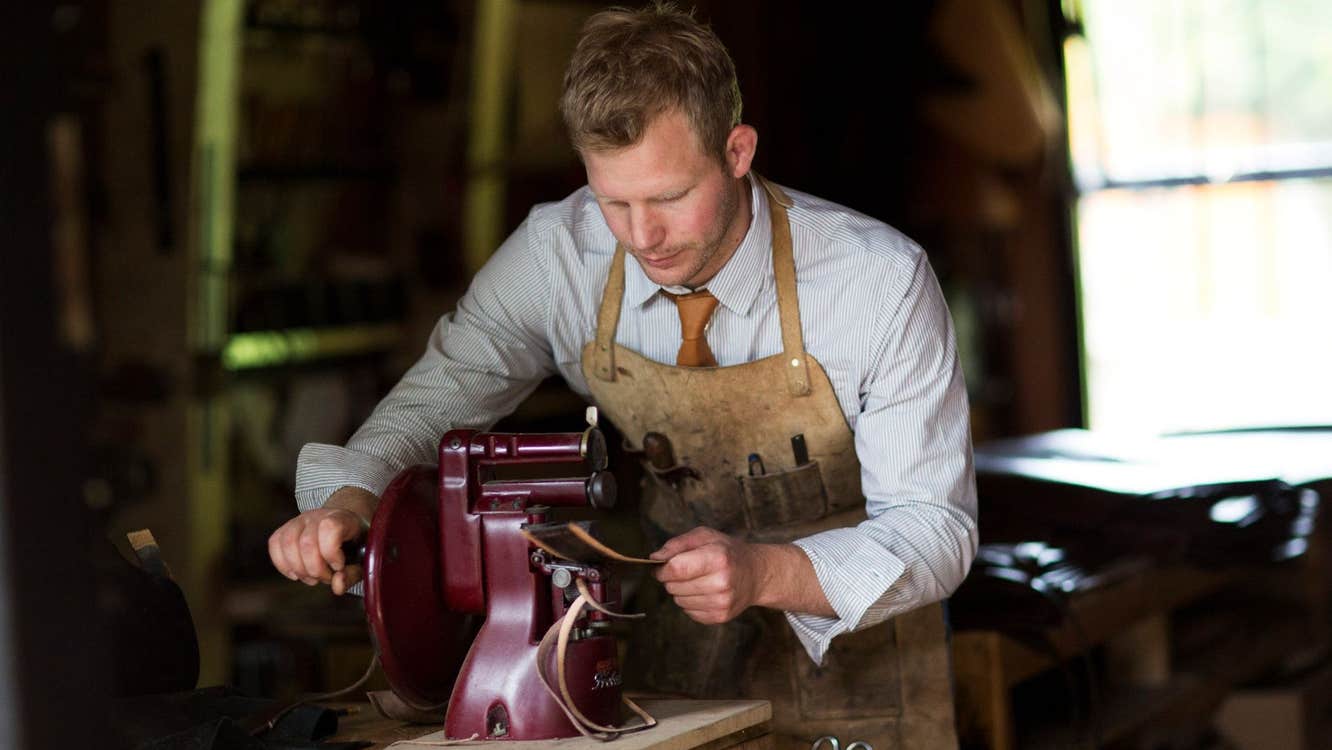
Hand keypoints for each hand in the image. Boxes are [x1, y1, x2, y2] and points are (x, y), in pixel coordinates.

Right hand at [268, 487, 375, 594]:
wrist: (347, 529)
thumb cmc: (357, 547)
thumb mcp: (363, 561)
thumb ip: (352, 575)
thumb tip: (336, 584)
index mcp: (344, 518)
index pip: (330, 528)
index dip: (331, 552)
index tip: (339, 565)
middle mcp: (319, 515)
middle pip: (307, 542)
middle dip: (316, 569)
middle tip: (326, 577)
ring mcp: (300, 519)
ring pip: (288, 543)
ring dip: (299, 569)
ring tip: (313, 578)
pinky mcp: (286, 528)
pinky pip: (275, 544)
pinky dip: (283, 564)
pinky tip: (297, 574)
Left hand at [650, 527, 770, 623]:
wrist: (755, 574)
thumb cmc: (726, 551)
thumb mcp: (705, 536)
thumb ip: (677, 544)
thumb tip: (654, 559)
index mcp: (717, 559)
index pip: (675, 569)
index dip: (663, 568)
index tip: (664, 566)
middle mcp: (721, 583)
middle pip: (674, 586)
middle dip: (673, 579)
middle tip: (688, 570)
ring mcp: (722, 603)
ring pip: (678, 601)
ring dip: (681, 591)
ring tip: (698, 580)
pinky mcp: (720, 616)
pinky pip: (688, 612)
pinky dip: (691, 602)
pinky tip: (705, 592)